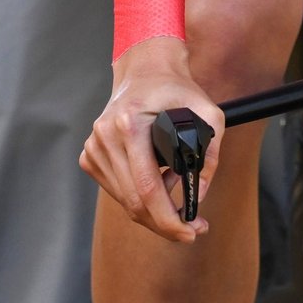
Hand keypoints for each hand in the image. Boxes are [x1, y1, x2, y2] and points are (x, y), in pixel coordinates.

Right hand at [80, 37, 224, 242]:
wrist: (146, 70)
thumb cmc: (177, 89)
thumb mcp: (208, 112)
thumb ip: (212, 153)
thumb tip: (199, 193)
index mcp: (130, 124)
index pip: (147, 188)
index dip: (168, 218)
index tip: (190, 232)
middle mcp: (106, 136)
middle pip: (133, 201)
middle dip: (164, 223)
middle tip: (191, 230)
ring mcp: (94, 146)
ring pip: (124, 200)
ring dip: (151, 210)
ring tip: (176, 195)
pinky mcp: (90, 154)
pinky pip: (116, 189)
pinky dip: (137, 196)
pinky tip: (157, 184)